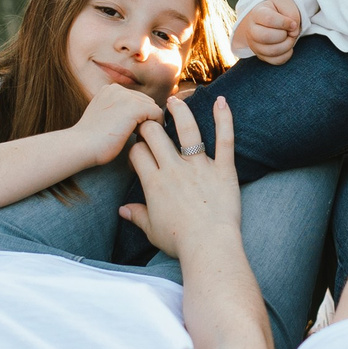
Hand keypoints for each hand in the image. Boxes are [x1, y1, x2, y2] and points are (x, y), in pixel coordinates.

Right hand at [76, 81, 167, 162]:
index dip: (137, 117)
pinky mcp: (134, 107)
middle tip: (137, 137)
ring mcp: (126, 96)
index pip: (135, 99)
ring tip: (138, 138)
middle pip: (145, 102)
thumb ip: (116, 112)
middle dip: (145, 118)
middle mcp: (117, 88)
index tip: (131, 133)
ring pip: (152, 107)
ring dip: (149, 123)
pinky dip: (155, 127)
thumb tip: (136, 118)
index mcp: (109, 90)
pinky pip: (157, 114)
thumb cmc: (90, 140)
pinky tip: (143, 139)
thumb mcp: (102, 118)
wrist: (80, 146)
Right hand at [122, 94, 241, 259]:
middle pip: (155, 134)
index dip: (135, 146)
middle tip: (152, 121)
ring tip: (175, 100)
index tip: (139, 147)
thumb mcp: (151, 230)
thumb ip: (136, 215)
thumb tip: (122, 210)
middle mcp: (174, 169)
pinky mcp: (223, 169)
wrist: (209, 247)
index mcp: (154, 183)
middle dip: (150, 124)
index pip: (137, 152)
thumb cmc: (180, 242)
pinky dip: (225, 119)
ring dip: (180, 111)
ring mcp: (199, 167)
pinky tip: (222, 101)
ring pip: (187, 129)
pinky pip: (225, 139)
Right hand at [240, 0, 302, 64]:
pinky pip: (276, 61)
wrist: (270, 18)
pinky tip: (287, 46)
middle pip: (266, 37)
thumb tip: (293, 32)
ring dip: (287, 45)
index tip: (293, 24)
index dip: (285, 23)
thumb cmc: (279, 11)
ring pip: (272, 51)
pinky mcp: (262, 56)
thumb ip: (292, 15)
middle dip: (284, 35)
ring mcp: (255, 45)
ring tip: (290, 38)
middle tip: (290, 31)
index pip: (269, 19)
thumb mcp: (286, 5)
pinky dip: (287, 54)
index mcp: (257, 13)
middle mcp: (251, 30)